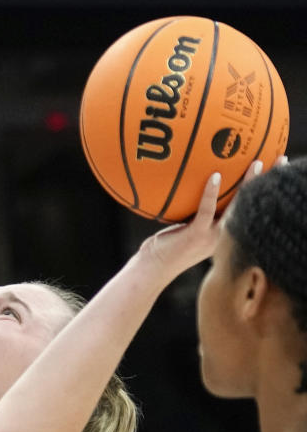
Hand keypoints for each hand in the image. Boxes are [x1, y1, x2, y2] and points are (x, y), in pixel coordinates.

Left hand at [139, 159, 263, 277]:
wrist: (152, 270)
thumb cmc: (163, 247)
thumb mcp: (184, 227)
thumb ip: (194, 210)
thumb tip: (195, 181)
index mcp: (224, 231)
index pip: (248, 207)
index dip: (263, 189)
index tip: (275, 169)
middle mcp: (223, 234)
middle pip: (251, 205)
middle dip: (267, 183)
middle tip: (280, 160)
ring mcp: (211, 236)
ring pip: (236, 207)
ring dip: (248, 184)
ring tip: (257, 163)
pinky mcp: (196, 235)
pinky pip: (207, 210)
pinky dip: (211, 192)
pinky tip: (214, 175)